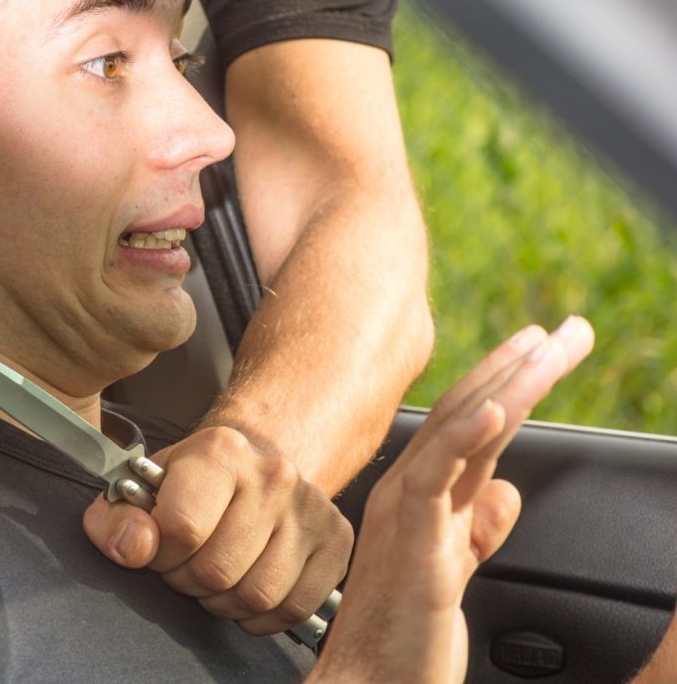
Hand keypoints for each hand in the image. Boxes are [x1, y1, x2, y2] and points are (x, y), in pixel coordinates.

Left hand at [83, 425, 352, 634]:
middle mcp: (273, 473)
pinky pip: (295, 608)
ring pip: (257, 595)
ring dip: (225, 601)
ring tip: (216, 575)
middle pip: (218, 570)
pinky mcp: (338, 539)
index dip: (160, 554)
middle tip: (187, 564)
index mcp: (220, 450)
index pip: (181, 528)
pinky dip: (264, 615)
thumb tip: (135, 549)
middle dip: (190, 581)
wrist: (254, 463)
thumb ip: (116, 518)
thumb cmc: (193, 483)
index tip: (160, 547)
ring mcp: (311, 507)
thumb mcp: (142, 488)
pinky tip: (247, 586)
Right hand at [311, 316, 593, 683]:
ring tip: (548, 347)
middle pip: (470, 411)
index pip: (473, 426)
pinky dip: (467, 434)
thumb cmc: (404, 639)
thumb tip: (504, 491)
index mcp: (423, 497)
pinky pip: (439, 473)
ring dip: (508, 383)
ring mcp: (408, 508)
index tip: (547, 351)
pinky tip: (497, 407)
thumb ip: (476, 526)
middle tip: (567, 332)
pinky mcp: (410, 536)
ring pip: (460, 429)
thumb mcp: (454, 570)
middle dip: (520, 366)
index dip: (512, 384)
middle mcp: (411, 491)